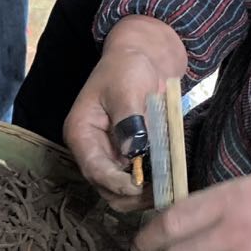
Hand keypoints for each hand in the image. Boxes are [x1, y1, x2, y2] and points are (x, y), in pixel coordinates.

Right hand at [64, 15, 186, 210]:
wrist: (143, 55)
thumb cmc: (128, 65)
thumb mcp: (127, 87)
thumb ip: (129, 120)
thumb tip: (132, 151)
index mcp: (81, 133)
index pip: (92, 167)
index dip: (113, 182)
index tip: (136, 187)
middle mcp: (92, 149)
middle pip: (103, 186)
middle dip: (129, 194)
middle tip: (158, 193)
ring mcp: (109, 154)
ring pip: (118, 189)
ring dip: (140, 194)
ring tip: (165, 189)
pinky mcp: (126, 155)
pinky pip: (136, 178)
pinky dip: (150, 184)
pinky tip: (168, 180)